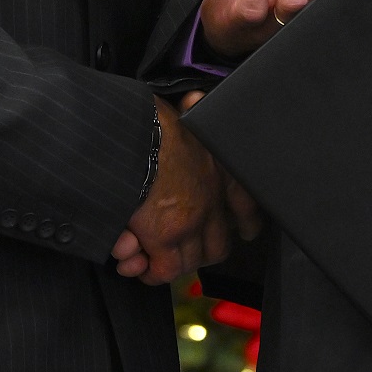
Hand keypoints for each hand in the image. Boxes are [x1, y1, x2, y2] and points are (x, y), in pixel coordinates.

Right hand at [109, 96, 253, 283]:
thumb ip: (193, 112)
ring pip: (190, 261)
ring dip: (169, 263)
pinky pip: (163, 271)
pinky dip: (148, 272)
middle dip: (201, 252)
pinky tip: (133, 263)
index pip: (246, 203)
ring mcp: (191, 220)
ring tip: (146, 259)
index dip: (246, 221)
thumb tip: (194, 99)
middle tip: (181, 253)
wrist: (124, 134)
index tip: (246, 231)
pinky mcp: (165, 238)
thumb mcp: (180, 110)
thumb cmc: (146, 118)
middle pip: (219, 245)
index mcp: (219, 165)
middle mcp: (212, 197)